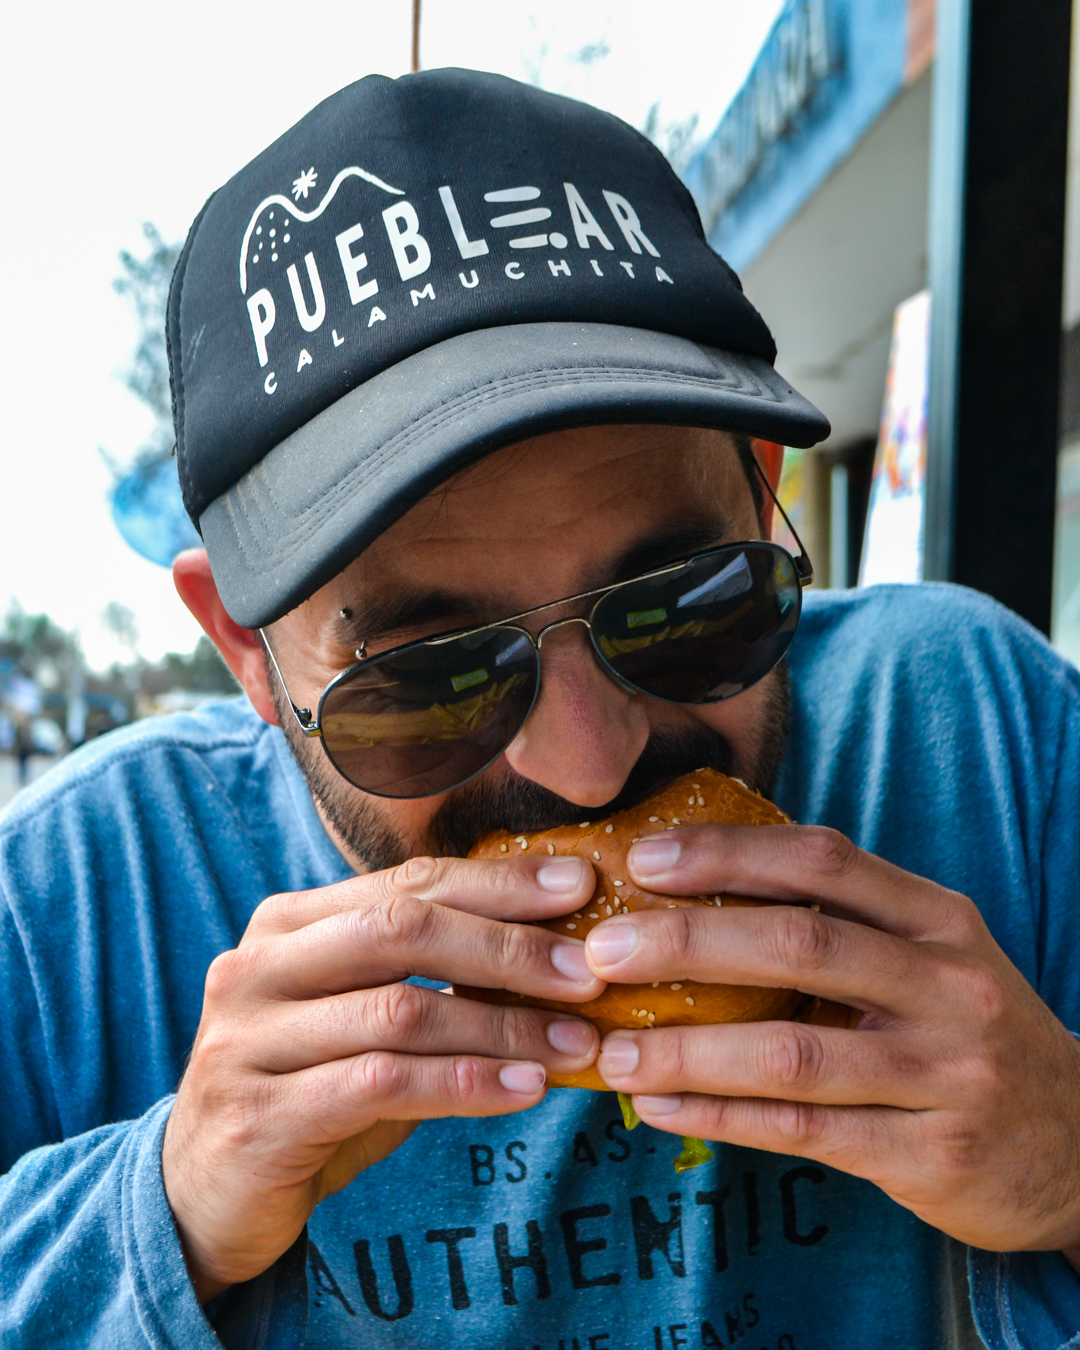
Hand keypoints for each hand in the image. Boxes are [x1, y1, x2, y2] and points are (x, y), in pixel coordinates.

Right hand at [162, 854, 602, 1301]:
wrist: (205, 1194)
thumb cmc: (310, 1089)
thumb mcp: (362, 1018)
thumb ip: (425, 976)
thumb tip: (552, 949)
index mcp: (287, 924)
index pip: (407, 884)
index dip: (496, 883)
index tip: (577, 889)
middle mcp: (256, 967)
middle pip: (402, 931)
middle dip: (507, 948)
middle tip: (588, 970)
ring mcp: (249, 1040)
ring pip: (401, 1011)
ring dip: (502, 1028)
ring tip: (575, 1043)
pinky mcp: (260, 1115)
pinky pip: (383, 1085)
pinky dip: (465, 1085)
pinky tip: (523, 1091)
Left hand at [585, 823, 1079, 1257]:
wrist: (1078, 1144)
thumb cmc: (966, 1032)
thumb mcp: (930, 957)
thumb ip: (840, 924)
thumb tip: (693, 900)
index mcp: (937, 918)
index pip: (822, 861)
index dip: (729, 854)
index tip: (644, 860)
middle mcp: (948, 984)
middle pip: (800, 944)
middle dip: (689, 942)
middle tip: (603, 951)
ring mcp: (946, 1072)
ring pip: (793, 1051)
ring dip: (688, 1049)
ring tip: (611, 1051)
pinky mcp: (934, 1153)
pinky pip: (805, 1129)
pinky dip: (721, 1116)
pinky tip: (659, 1107)